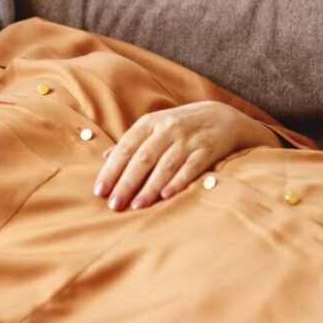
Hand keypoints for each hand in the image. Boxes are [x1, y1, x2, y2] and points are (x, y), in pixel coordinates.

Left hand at [92, 101, 251, 210]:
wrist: (222, 116)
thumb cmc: (180, 125)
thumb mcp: (154, 126)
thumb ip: (131, 142)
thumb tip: (105, 157)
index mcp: (149, 123)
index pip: (125, 148)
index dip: (111, 170)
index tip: (100, 191)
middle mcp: (167, 129)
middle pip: (143, 158)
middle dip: (126, 183)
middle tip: (114, 204)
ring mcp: (188, 139)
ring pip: (165, 165)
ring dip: (150, 187)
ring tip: (136, 206)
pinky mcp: (207, 149)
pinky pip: (191, 167)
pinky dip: (178, 181)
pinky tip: (166, 195)